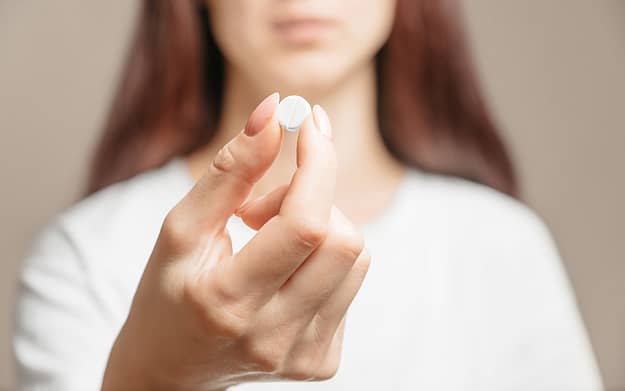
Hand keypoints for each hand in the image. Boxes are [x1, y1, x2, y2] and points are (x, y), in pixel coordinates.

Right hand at [102, 93, 370, 389]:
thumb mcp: (182, 228)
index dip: (317, 164)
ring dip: (320, 227)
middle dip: (312, 197)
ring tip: (269, 239)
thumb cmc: (168, 292)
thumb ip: (231, 171)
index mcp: (227, 302)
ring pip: (355, 257)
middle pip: (342, 240)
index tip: (311, 123)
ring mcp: (302, 356)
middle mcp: (272, 337)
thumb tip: (275, 112)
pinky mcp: (322, 362)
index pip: (304, 225)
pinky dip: (323, 258)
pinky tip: (285, 270)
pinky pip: (350, 282)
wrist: (170, 367)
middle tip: (262, 204)